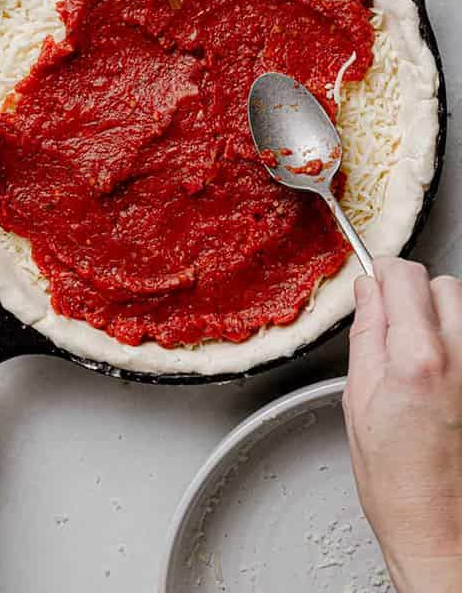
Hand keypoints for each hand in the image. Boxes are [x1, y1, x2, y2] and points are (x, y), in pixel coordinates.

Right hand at [345, 258, 461, 592]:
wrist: (443, 534)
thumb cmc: (400, 487)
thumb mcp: (359, 402)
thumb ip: (366, 335)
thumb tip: (367, 293)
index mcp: (420, 359)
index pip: (405, 276)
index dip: (383, 275)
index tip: (375, 285)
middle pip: (444, 286)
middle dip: (416, 297)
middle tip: (396, 330)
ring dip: (442, 320)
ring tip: (422, 361)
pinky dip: (457, 348)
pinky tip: (443, 380)